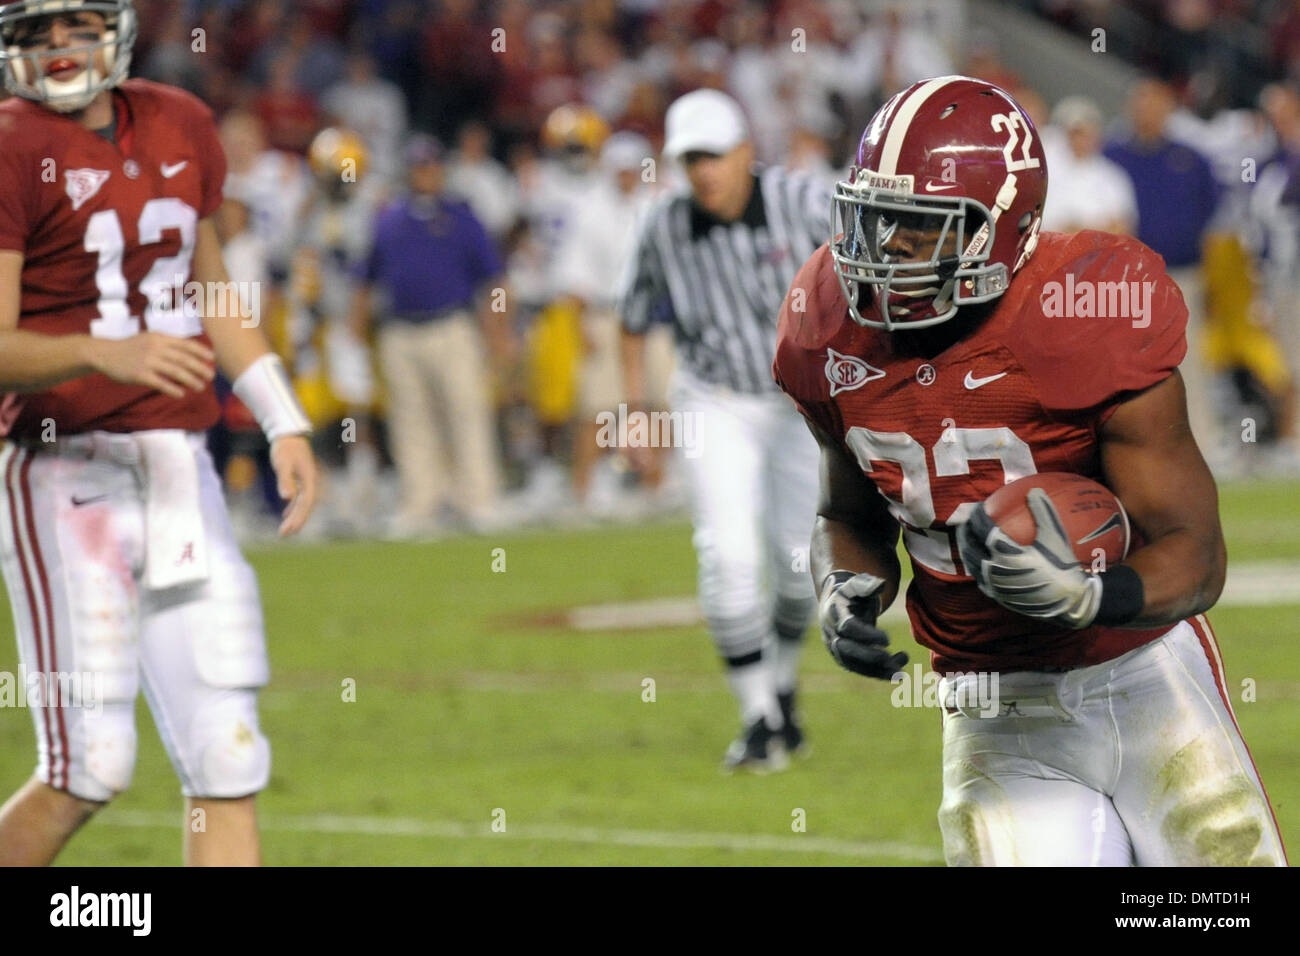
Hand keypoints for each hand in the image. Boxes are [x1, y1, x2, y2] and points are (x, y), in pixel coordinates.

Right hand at [89, 333, 214, 397]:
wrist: (104, 353)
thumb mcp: (150, 339)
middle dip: (200, 368)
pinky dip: (173, 389)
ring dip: (191, 380)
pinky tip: (181, 394)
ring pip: (175, 372)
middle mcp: (155, 348)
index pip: (186, 344)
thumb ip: (168, 345)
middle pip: (184, 359)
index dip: (201, 352)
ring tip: (200, 387)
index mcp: (160, 338)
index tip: (212, 359)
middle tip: (211, 376)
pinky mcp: (139, 374)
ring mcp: (147, 361)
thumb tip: (191, 355)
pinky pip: (161, 383)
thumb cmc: (132, 348)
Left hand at [269, 435, 317, 536]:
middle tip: (284, 535)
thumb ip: (285, 480)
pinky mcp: (300, 480)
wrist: (289, 434)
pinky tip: (286, 515)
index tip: (289, 530)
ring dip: (295, 517)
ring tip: (285, 531)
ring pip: (302, 504)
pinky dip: (293, 508)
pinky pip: (299, 498)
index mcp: (309, 480)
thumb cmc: (286, 448)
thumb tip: (287, 498)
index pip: (306, 503)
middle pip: (305, 507)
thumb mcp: (283, 463)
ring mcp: (306, 482)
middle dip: (296, 521)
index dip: (299, 518)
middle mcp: (310, 483)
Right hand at [819, 570, 908, 678]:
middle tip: (892, 661)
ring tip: (901, 674)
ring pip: (853, 665)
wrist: (838, 602)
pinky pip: (859, 670)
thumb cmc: (853, 592)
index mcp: (833, 612)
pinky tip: (899, 675)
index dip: (867, 635)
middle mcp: (831, 632)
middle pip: (846, 650)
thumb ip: (868, 585)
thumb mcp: (859, 583)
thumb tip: (880, 584)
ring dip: (876, 671)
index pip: (848, 628)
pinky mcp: (844, 658)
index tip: (888, 640)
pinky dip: (878, 674)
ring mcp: (835, 647)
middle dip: (870, 657)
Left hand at [956, 488, 1100, 628]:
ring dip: (967, 548)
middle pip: (969, 546)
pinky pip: (980, 578)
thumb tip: (1034, 489)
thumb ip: (1043, 511)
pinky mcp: (998, 597)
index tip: (979, 505)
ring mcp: (994, 585)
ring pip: (971, 563)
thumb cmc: (1064, 566)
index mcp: (1007, 553)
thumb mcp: (1056, 536)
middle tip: (967, 520)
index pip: (983, 529)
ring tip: (968, 538)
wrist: (1070, 602)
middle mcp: (995, 570)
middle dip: (965, 530)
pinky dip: (976, 565)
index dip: (978, 514)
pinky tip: (981, 560)